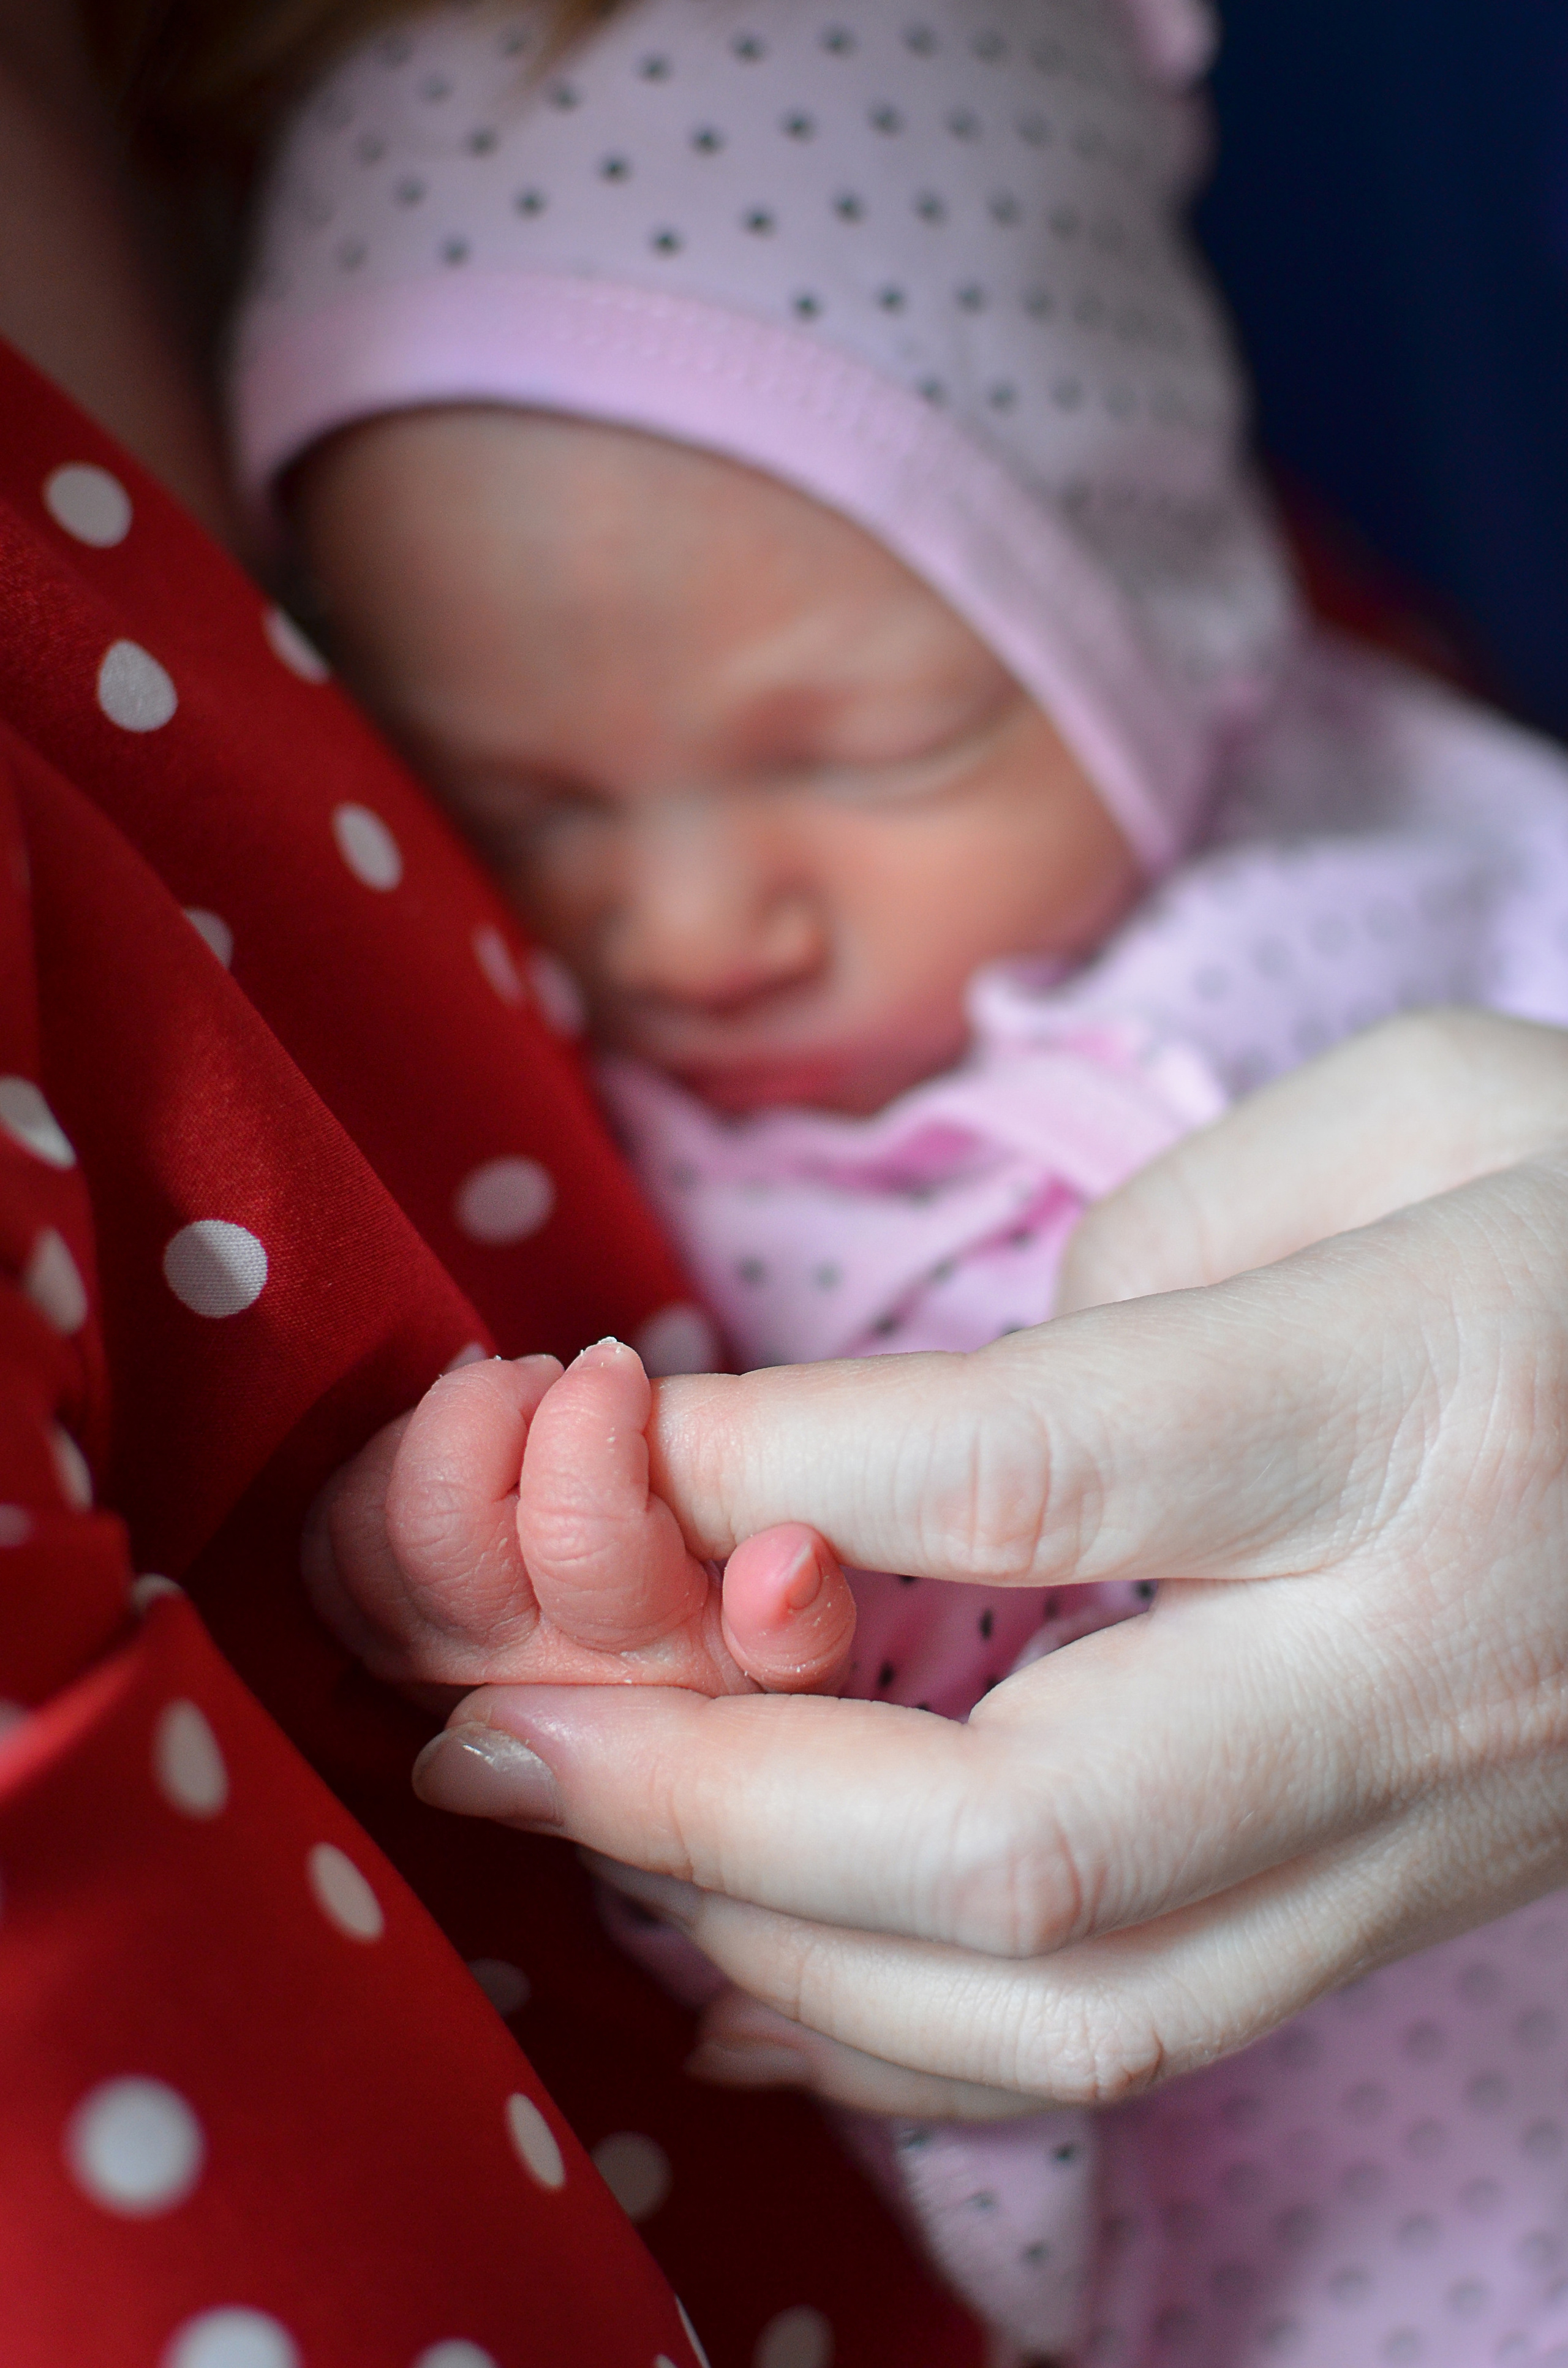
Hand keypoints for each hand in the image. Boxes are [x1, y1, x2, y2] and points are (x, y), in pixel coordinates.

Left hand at [410, 1012, 1567, 2116]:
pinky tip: (752, 1971)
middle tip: (492, 1726)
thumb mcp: (1434, 1109)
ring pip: (1074, 1999)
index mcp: (1434, 1403)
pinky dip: (912, 2036)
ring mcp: (1439, 1822)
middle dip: (707, 1796)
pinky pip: (1150, 2034)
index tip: (583, 1446)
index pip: (1036, 1479)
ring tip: (585, 1836)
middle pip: (1026, 1830)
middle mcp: (1433, 1660)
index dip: (763, 1480)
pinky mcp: (1423, 1896)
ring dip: (776, 1942)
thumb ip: (1168, 1247)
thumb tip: (946, 1443)